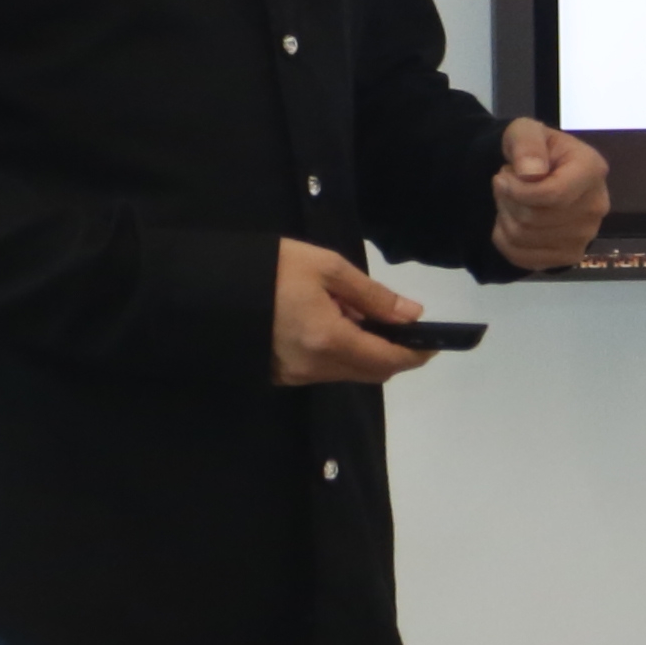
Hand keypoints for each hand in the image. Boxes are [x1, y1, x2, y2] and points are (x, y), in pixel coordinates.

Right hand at [273, 240, 431, 385]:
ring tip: (357, 312)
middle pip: (370, 373)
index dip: (415, 354)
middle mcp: (314, 367)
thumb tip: (411, 315)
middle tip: (399, 323)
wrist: (211, 286)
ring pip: (347, 372)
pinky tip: (332, 324)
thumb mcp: (327, 268)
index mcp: (328, 339)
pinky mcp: (280, 376)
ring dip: (364, 351)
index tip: (434, 343)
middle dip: (392, 353)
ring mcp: (295, 376)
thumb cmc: (273, 268)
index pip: (386, 360)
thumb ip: (373, 295)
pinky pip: (324, 371)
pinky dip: (341, 353)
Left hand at [492, 117, 610, 268]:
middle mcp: (596, 206)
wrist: (536, 171)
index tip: (501, 177)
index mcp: (592, 170)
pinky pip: (523, 258)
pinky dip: (505, 240)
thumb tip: (532, 174)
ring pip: (525, 238)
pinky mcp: (570, 256)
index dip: (518, 190)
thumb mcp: (525, 131)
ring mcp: (586, 236)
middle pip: (535, 219)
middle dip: (508, 200)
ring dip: (505, 217)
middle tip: (506, 185)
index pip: (553, 195)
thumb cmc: (533, 149)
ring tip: (510, 199)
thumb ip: (527, 144)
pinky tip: (510, 221)